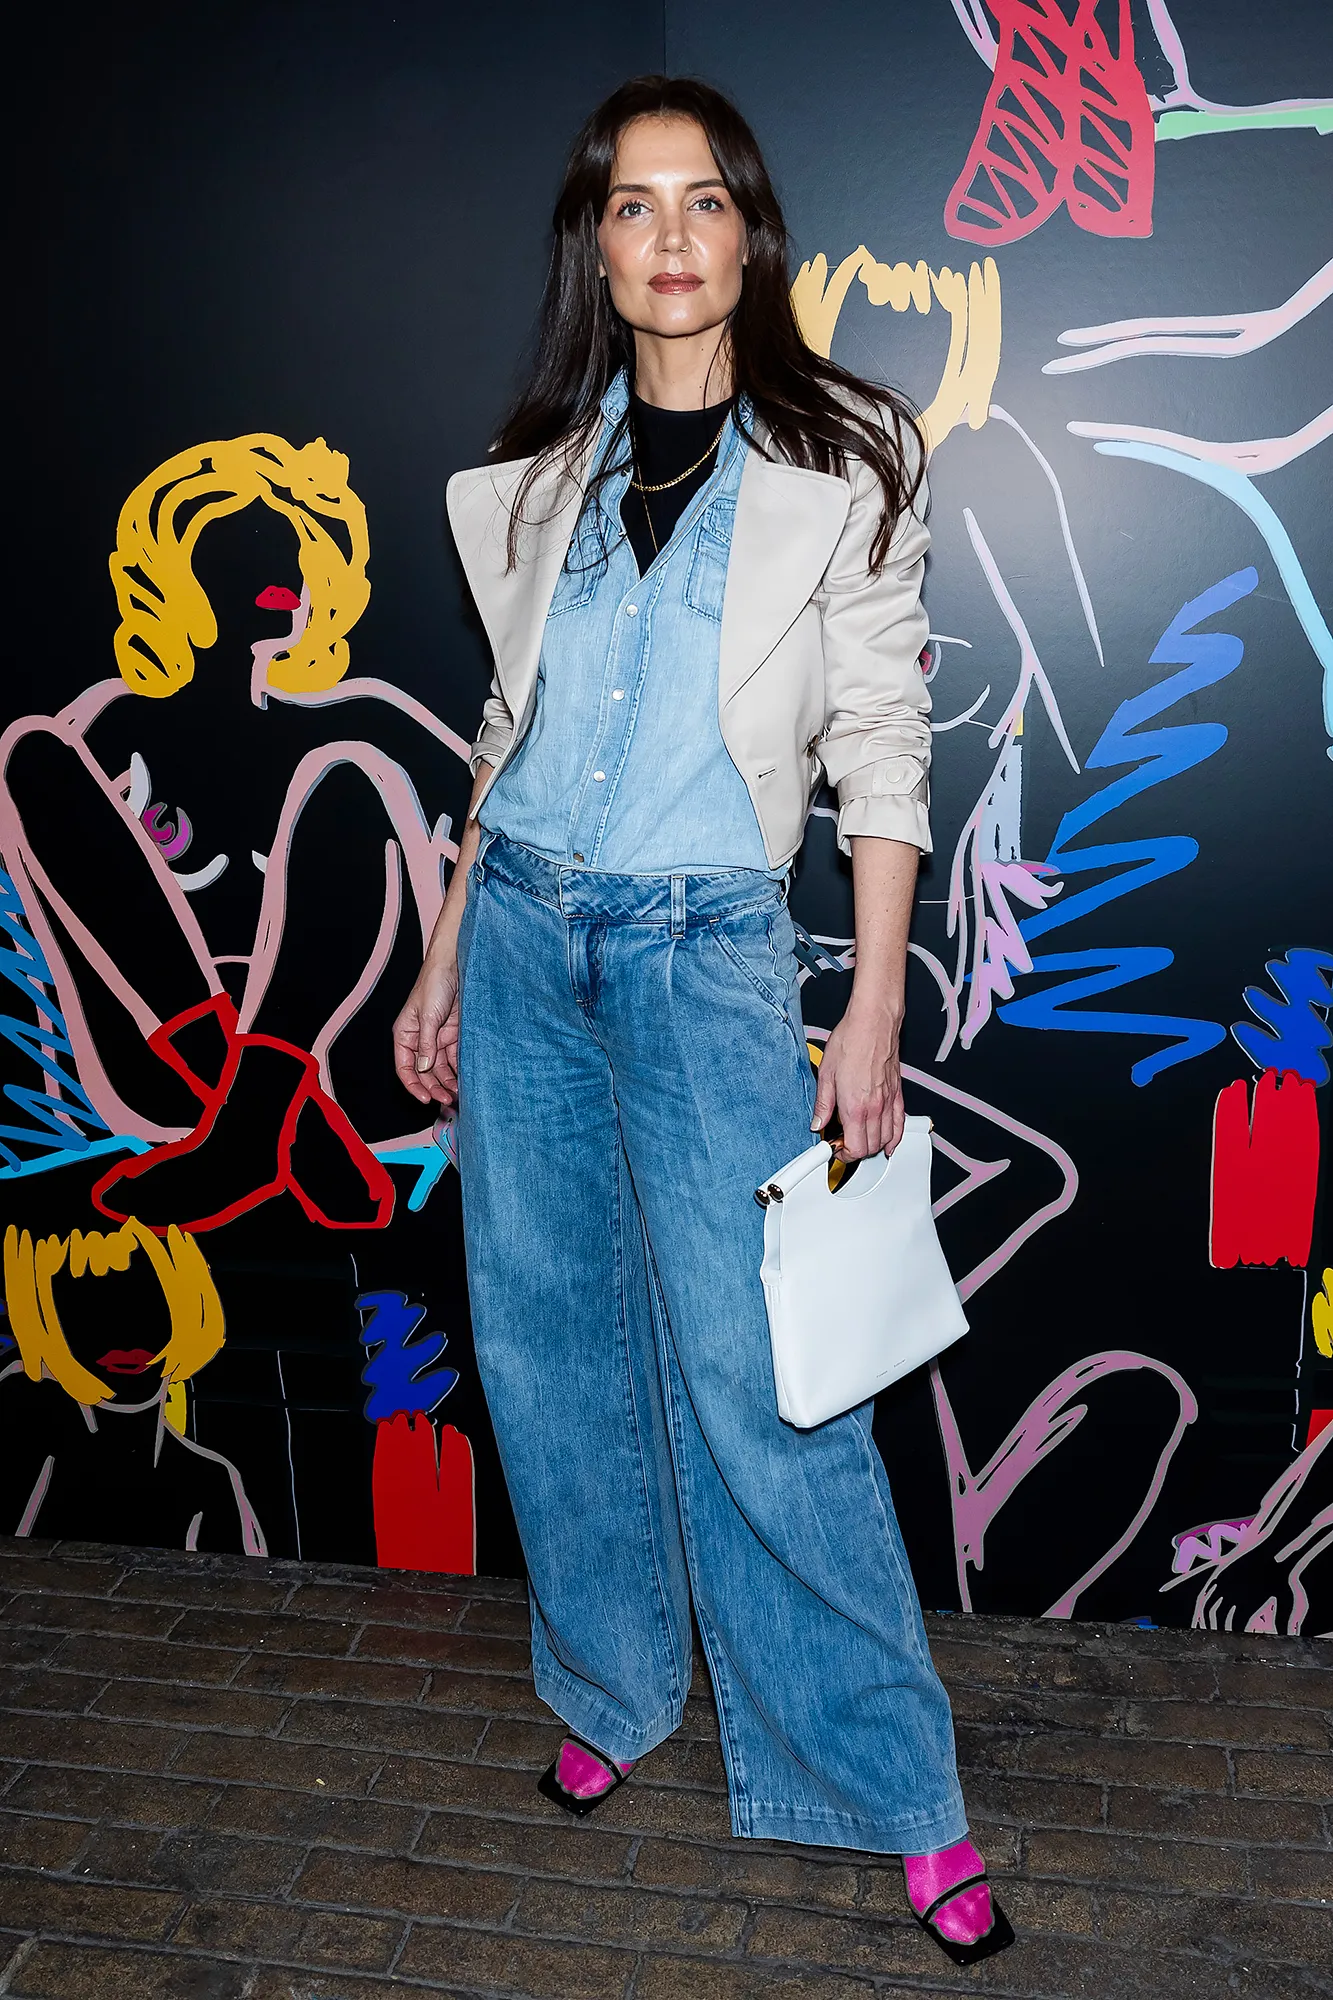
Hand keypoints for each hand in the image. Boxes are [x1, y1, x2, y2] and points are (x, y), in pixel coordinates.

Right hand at [394, 956, 460, 1108]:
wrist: (457, 964)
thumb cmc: (435, 983)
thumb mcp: (428, 1015)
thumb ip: (426, 1044)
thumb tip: (424, 1069)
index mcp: (405, 1034)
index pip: (405, 1067)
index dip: (414, 1085)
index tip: (426, 1099)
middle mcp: (420, 1039)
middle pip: (424, 1072)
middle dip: (434, 1087)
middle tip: (447, 1100)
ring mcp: (438, 1038)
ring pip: (441, 1068)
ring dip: (448, 1082)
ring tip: (458, 1094)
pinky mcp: (454, 1035)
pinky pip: (455, 1058)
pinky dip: (459, 1070)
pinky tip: (466, 1080)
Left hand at [811, 1000, 904, 1160]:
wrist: (873, 1022)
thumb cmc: (851, 1041)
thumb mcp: (826, 1074)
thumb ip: (822, 1104)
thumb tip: (817, 1122)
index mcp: (855, 1106)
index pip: (855, 1148)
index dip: (843, 1154)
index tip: (834, 1149)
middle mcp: (875, 1107)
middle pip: (871, 1147)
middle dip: (856, 1151)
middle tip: (843, 1144)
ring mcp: (889, 1101)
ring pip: (887, 1139)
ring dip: (873, 1146)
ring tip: (860, 1142)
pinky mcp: (898, 1094)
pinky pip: (900, 1124)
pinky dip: (895, 1138)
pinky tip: (889, 1142)